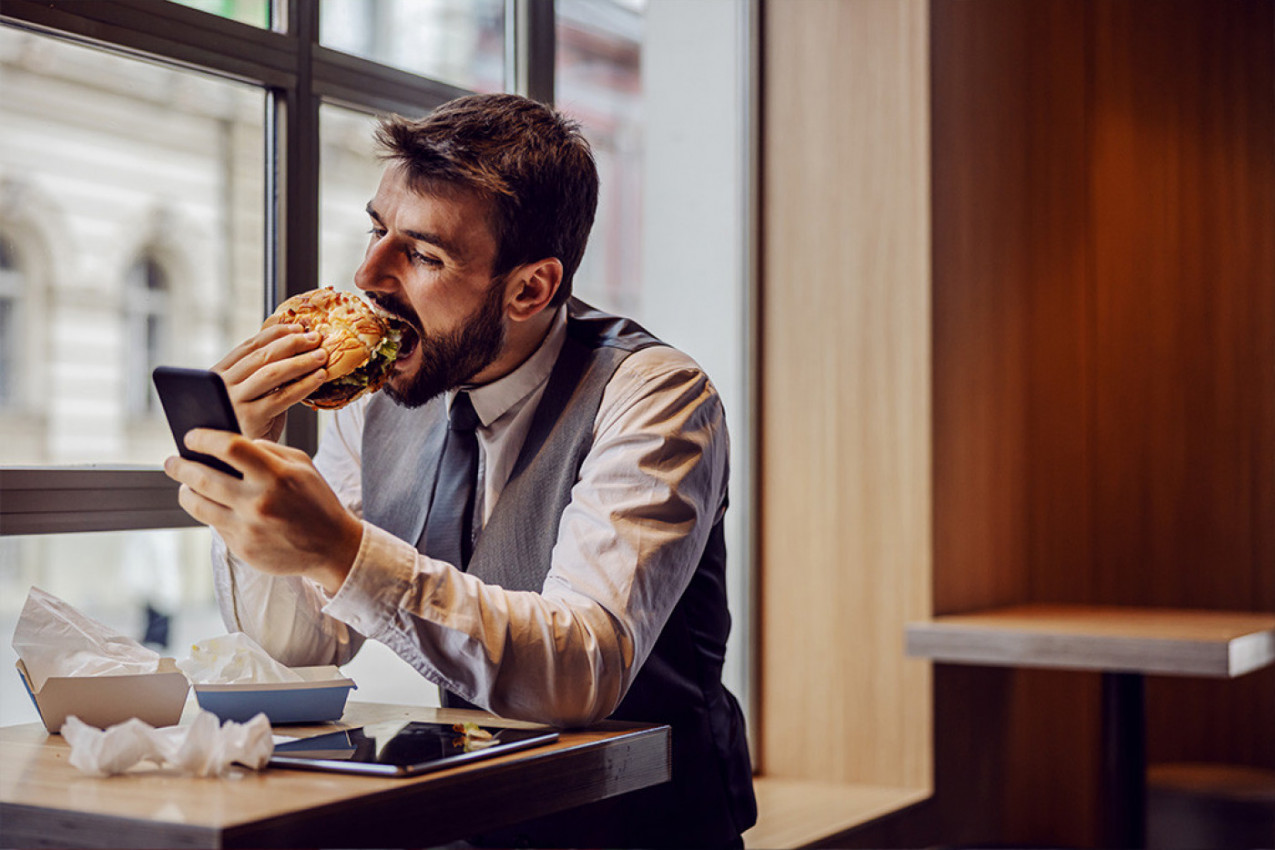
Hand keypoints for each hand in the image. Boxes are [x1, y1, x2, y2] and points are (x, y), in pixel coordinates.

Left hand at [163, 428, 362, 593]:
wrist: (333, 547)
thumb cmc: (317, 500)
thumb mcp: (302, 465)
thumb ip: (268, 449)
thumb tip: (229, 443)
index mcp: (276, 475)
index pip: (228, 447)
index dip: (203, 438)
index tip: (191, 436)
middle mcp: (258, 502)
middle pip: (202, 477)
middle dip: (180, 465)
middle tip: (172, 460)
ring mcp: (248, 528)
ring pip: (198, 505)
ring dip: (185, 490)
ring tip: (185, 484)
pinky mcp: (242, 548)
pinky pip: (214, 525)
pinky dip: (210, 512)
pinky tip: (212, 505)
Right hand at [214, 324, 329, 441]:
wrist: (235, 461)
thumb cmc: (247, 425)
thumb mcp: (249, 396)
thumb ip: (260, 375)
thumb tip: (294, 345)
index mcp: (218, 374)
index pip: (248, 346)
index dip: (275, 334)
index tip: (297, 326)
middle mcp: (221, 385)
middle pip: (261, 356)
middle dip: (291, 344)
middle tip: (315, 338)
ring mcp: (234, 401)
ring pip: (270, 373)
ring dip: (300, 361)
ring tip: (321, 355)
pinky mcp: (249, 419)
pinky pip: (282, 397)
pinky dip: (303, 384)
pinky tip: (319, 377)